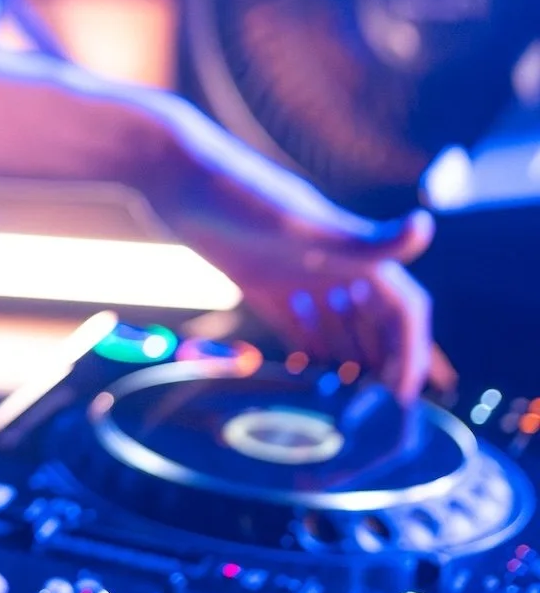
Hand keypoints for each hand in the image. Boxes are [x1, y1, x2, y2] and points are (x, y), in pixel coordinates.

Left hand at [145, 99, 433, 398]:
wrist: (168, 171)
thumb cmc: (236, 192)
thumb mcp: (300, 224)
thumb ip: (361, 239)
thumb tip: (425, 227)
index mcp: (352, 251)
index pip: (404, 310)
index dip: (413, 353)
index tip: (408, 400)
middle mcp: (331, 264)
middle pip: (376, 325)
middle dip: (384, 368)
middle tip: (380, 421)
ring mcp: (296, 274)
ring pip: (339, 331)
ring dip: (348, 367)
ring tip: (348, 415)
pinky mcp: (262, 282)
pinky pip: (297, 328)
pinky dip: (307, 357)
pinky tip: (302, 385)